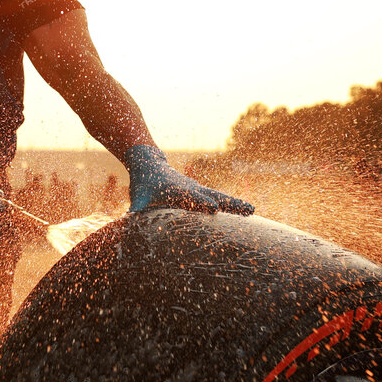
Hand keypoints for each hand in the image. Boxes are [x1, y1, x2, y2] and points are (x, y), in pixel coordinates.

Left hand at [126, 145, 254, 215]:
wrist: (150, 164)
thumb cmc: (144, 182)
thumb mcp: (138, 196)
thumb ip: (135, 207)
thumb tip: (128, 217)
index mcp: (179, 191)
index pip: (193, 198)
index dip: (202, 202)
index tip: (214, 208)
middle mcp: (193, 189)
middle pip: (215, 196)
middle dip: (230, 204)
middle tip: (247, 211)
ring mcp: (200, 190)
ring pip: (221, 196)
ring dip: (236, 204)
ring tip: (252, 211)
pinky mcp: (202, 193)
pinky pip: (220, 198)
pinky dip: (233, 204)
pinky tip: (246, 211)